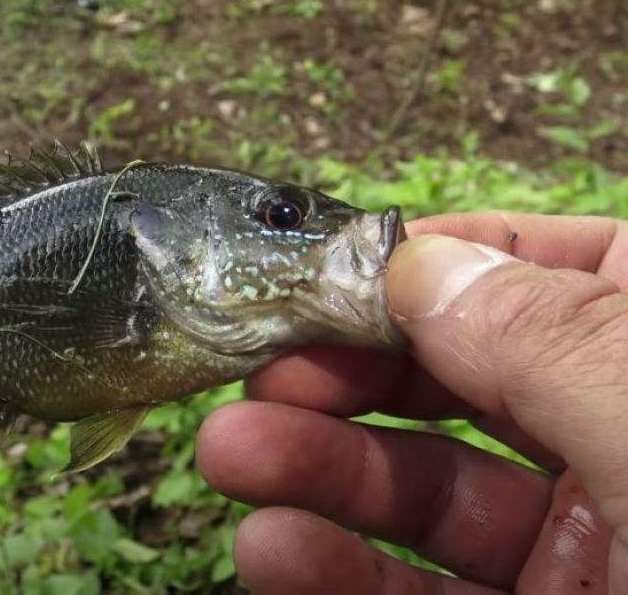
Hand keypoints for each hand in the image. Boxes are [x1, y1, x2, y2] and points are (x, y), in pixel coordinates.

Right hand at [197, 212, 627, 594]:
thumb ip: (543, 334)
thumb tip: (417, 262)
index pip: (558, 268)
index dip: (446, 257)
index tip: (338, 270)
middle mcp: (618, 439)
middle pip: (462, 377)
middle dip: (349, 368)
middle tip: (263, 368)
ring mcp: (581, 542)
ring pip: (425, 485)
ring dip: (314, 467)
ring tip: (229, 452)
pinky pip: (419, 591)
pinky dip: (335, 569)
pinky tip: (272, 548)